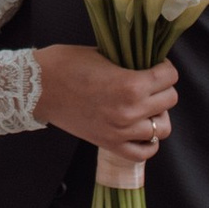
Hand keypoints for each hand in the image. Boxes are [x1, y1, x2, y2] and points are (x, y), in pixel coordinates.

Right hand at [34, 47, 177, 159]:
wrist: (38, 87)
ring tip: (146, 106)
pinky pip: (144, 152)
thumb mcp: (104, 55)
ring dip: (158, 114)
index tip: (155, 66)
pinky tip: (141, 129)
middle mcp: (130, 111)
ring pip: (163, 127)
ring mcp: (121, 131)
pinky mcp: (110, 144)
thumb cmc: (66, 65)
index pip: (170, 77)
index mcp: (131, 85)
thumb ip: (130, 64)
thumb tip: (148, 65)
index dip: (164, 68)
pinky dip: (148, 142)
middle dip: (163, 88)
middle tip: (149, 83)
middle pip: (170, 100)